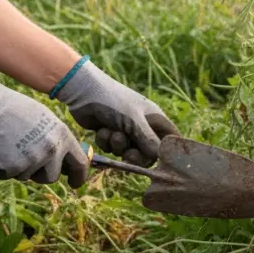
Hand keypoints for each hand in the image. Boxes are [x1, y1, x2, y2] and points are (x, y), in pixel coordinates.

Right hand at [0, 72, 88, 186]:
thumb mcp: (45, 120)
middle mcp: (51, 150)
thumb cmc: (13, 109)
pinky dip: (0, 167)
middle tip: (28, 163)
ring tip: (8, 146)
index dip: (79, 176)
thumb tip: (63, 158)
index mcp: (62, 136)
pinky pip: (7, 175)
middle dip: (41, 174)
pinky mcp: (12, 168)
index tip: (75, 183)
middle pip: (51, 177)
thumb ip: (56, 139)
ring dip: (18, 168)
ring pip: (26, 176)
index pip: (80, 163)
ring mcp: (32, 160)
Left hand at [54, 61, 177, 166]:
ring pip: (127, 151)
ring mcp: (126, 130)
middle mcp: (143, 126)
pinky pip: (111, 147)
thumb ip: (148, 140)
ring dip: (117, 146)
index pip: (169, 139)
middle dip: (136, 155)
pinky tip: (101, 129)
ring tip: (111, 132)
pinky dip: (105, 141)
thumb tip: (158, 157)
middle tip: (128, 155)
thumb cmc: (114, 102)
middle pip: (147, 152)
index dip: (167, 151)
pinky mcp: (109, 133)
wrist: (84, 92)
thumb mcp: (134, 121)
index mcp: (155, 119)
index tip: (159, 160)